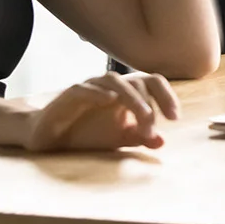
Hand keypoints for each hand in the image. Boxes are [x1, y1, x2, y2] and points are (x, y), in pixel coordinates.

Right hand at [23, 70, 178, 150]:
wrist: (49, 138)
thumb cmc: (86, 134)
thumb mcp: (118, 140)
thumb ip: (139, 138)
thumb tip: (162, 142)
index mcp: (127, 92)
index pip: (153, 83)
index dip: (167, 96)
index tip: (175, 117)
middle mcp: (111, 85)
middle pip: (138, 82)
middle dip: (149, 106)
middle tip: (151, 130)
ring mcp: (90, 86)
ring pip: (115, 81)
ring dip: (132, 99)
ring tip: (143, 115)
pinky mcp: (69, 94)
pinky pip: (85, 88)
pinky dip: (98, 93)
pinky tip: (110, 102)